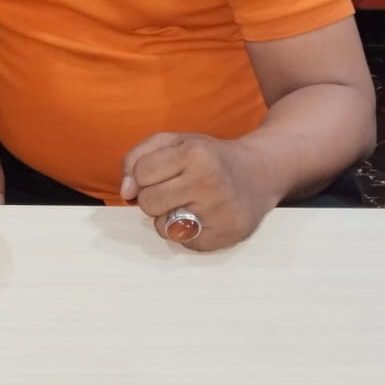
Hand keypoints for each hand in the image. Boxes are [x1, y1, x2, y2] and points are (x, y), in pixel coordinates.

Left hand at [119, 132, 275, 251]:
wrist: (258, 174)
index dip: (143, 175)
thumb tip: (126, 192)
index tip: (160, 172)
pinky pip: (183, 243)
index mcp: (194, 153)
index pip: (140, 172)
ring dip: (167, 218)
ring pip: (162, 227)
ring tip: (189, 203)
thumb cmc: (208, 157)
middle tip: (175, 189)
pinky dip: (186, 233)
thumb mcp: (173, 141)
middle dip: (153, 197)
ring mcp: (219, 212)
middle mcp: (209, 182)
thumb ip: (137, 157)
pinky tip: (203, 217)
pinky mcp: (225, 235)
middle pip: (148, 202)